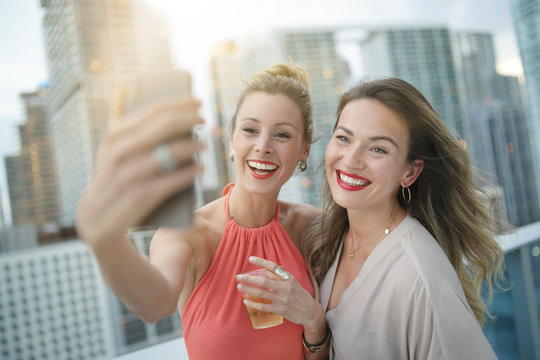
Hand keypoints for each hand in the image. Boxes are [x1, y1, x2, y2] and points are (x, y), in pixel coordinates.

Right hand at [76, 79, 203, 247]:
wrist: (96, 219)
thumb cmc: (111, 176)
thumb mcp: (108, 148)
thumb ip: (117, 119)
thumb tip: (124, 85)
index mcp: (114, 136)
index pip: (152, 111)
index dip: (179, 103)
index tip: (198, 101)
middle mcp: (119, 152)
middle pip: (163, 127)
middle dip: (189, 120)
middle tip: (205, 119)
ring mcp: (129, 175)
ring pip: (169, 153)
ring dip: (192, 146)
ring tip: (204, 144)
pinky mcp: (140, 196)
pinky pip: (171, 180)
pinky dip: (189, 173)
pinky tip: (200, 168)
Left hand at [236, 256, 324, 331]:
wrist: (310, 312)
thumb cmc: (299, 295)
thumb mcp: (292, 283)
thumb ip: (280, 277)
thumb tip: (265, 271)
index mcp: (288, 278)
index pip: (273, 267)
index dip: (261, 261)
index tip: (250, 258)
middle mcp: (285, 287)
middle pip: (264, 281)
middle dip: (249, 278)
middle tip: (238, 276)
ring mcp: (282, 299)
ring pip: (261, 293)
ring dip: (248, 289)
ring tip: (239, 286)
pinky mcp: (280, 310)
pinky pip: (263, 306)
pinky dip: (253, 303)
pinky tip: (246, 300)